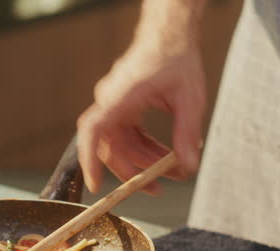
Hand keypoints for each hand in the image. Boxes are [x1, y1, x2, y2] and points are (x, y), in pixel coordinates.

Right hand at [76, 27, 205, 193]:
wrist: (172, 33)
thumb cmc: (177, 57)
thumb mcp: (190, 98)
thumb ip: (187, 133)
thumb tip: (187, 165)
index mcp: (121, 95)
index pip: (94, 130)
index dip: (90, 160)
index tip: (95, 185)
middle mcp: (111, 99)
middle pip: (112, 146)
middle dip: (134, 171)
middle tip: (158, 188)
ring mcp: (116, 103)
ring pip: (123, 143)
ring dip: (145, 160)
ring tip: (174, 171)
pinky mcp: (124, 105)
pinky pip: (129, 134)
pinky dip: (147, 146)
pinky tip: (168, 153)